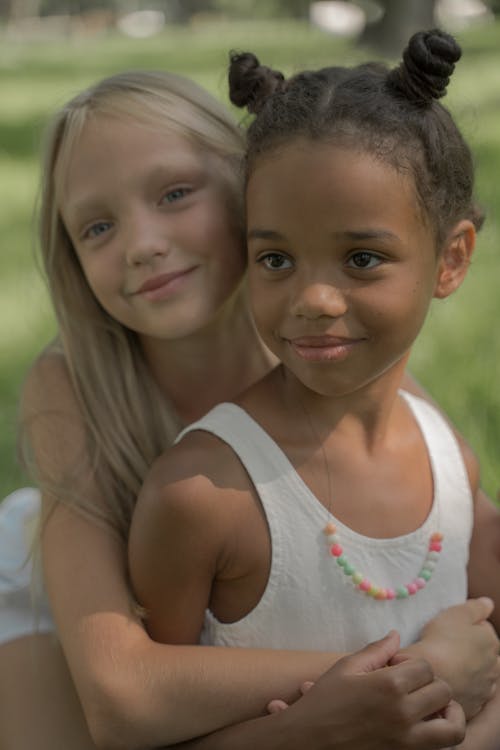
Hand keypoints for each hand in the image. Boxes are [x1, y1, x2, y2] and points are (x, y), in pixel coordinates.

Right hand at [275, 630, 465, 748]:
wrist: (308, 741)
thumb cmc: (324, 703)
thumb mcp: (345, 668)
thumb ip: (376, 651)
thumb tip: (395, 635)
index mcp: (388, 685)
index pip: (425, 667)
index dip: (412, 664)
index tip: (396, 669)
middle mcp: (403, 713)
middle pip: (443, 691)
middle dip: (431, 684)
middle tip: (414, 686)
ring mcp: (407, 740)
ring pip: (453, 727)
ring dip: (449, 714)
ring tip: (434, 707)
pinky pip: (439, 747)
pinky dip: (441, 735)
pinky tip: (424, 725)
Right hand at [396, 598, 499, 718]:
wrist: (430, 676)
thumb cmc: (440, 640)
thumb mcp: (456, 613)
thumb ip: (475, 607)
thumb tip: (488, 603)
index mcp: (491, 642)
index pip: (484, 630)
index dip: (467, 627)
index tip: (450, 628)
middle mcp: (494, 666)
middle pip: (484, 654)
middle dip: (471, 650)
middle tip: (448, 646)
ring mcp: (485, 688)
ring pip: (479, 675)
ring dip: (469, 670)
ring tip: (447, 665)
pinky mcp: (474, 705)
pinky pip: (470, 693)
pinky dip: (462, 687)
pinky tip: (448, 681)